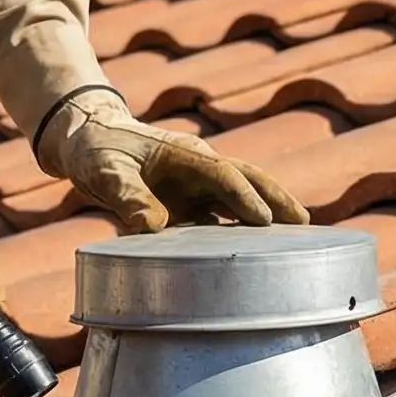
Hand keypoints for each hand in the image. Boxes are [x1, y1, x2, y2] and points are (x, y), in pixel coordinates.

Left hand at [35, 85, 308, 232]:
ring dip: (268, 214)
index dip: (244, 197)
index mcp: (185, 155)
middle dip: (277, 199)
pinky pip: (222, 216)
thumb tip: (151, 226)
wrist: (91, 141)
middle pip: (249, 180)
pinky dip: (241, 231)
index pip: (224, 176)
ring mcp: (198, 185)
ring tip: (297, 238)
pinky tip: (254, 255)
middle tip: (305, 223)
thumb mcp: (106, 172)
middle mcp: (200, 168)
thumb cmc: (98, 151)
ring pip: (242, 198)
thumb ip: (127, 196)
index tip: (264, 220)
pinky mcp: (190, 202)